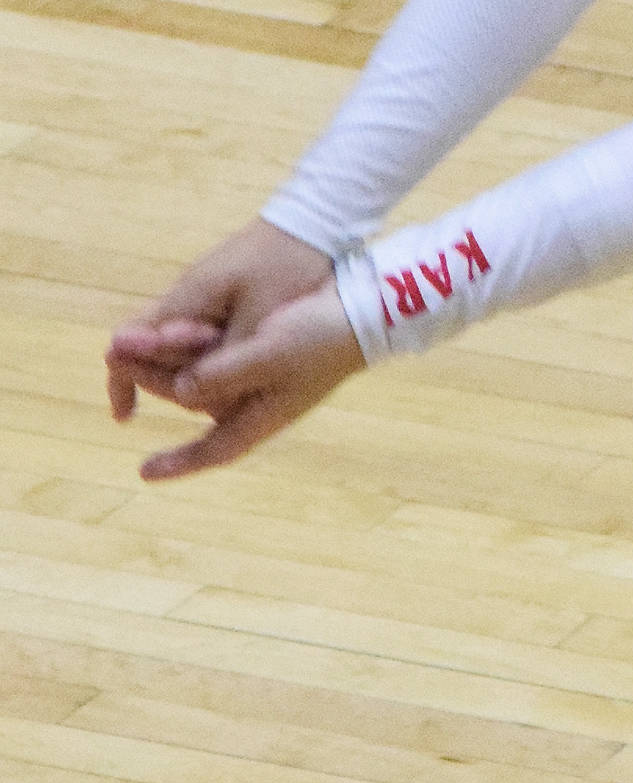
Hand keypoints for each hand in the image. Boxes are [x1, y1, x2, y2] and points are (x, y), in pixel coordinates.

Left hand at [107, 224, 364, 478]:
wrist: (365, 309)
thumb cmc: (321, 334)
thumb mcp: (270, 352)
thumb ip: (226, 373)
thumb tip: (182, 393)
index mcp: (266, 414)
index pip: (217, 449)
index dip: (181, 463)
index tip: (144, 473)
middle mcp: (262, 404)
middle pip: (197, 404)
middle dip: (156, 382)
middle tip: (116, 356)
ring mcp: (267, 381)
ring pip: (204, 380)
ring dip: (168, 362)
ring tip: (132, 340)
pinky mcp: (269, 355)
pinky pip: (218, 362)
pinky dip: (192, 352)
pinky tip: (178, 335)